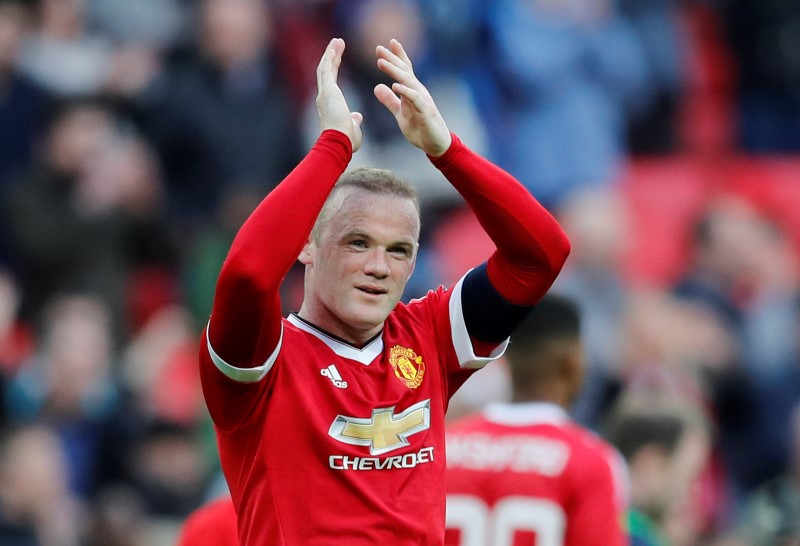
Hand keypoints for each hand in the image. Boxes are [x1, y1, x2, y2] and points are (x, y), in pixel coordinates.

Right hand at [316, 38, 362, 151]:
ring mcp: (324, 93)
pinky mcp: (327, 91)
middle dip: (331, 57)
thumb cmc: (346, 142)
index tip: (337, 57)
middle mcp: (323, 97)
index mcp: (329, 105)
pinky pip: (326, 69)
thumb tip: (358, 116)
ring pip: (325, 68)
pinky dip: (330, 56)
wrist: (339, 143)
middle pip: (326, 71)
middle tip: (337, 43)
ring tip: (337, 41)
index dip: (333, 67)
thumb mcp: (353, 128)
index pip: (330, 81)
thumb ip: (354, 120)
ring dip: (330, 53)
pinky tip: (335, 46)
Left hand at [373, 39, 451, 156]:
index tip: (386, 44)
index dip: (396, 57)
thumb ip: (390, 101)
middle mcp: (418, 92)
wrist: (436, 144)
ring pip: (408, 82)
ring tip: (381, 62)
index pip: (404, 70)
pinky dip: (405, 91)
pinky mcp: (425, 112)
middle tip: (378, 48)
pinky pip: (415, 99)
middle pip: (404, 71)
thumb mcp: (400, 114)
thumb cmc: (420, 128)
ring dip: (394, 71)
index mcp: (412, 91)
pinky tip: (395, 86)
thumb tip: (376, 87)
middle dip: (392, 59)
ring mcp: (423, 100)